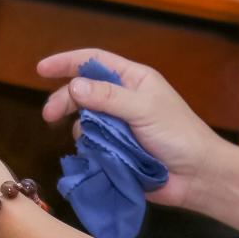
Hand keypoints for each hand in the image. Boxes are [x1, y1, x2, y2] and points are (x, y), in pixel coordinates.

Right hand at [38, 49, 227, 211]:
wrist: (197, 176)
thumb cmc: (179, 135)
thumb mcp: (144, 109)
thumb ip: (109, 97)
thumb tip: (74, 86)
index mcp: (134, 80)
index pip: (95, 61)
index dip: (68, 62)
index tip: (41, 69)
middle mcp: (124, 99)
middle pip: (83, 92)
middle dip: (65, 101)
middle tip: (49, 116)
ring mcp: (119, 125)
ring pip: (84, 120)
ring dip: (82, 129)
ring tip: (93, 142)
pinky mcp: (116, 150)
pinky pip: (91, 144)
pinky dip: (89, 149)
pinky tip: (96, 156)